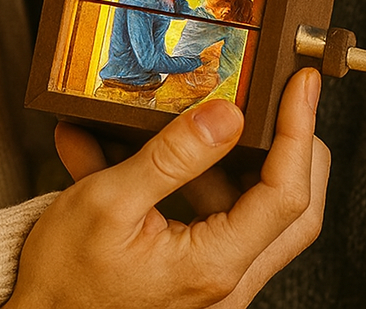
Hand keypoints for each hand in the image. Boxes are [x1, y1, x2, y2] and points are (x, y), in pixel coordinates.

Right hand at [7, 68, 328, 308]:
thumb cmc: (64, 281)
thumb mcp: (107, 202)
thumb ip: (172, 156)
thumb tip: (228, 115)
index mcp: (213, 265)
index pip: (286, 192)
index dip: (299, 130)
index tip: (301, 83)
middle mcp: (227, 279)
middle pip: (296, 208)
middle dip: (297, 144)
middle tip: (286, 95)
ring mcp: (216, 279)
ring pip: (263, 210)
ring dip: (239, 157)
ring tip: (194, 115)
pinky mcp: (199, 271)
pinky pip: (221, 216)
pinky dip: (198, 176)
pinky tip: (146, 146)